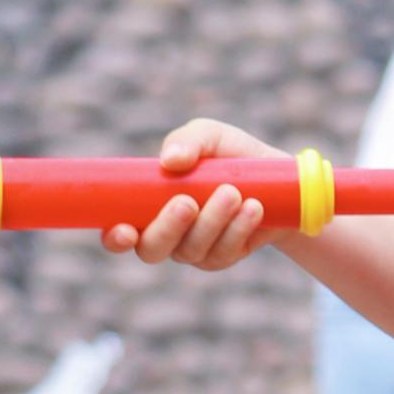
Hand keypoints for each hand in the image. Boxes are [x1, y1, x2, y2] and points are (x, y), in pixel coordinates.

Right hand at [101, 118, 289, 269]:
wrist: (278, 178)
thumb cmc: (231, 155)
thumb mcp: (210, 136)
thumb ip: (188, 141)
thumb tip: (170, 160)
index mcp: (147, 205)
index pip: (118, 231)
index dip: (115, 237)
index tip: (125, 229)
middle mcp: (165, 233)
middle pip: (151, 249)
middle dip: (168, 227)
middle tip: (188, 202)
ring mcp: (193, 249)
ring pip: (191, 249)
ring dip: (212, 221)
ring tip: (233, 192)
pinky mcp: (222, 257)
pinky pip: (223, 253)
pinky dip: (237, 229)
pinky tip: (253, 208)